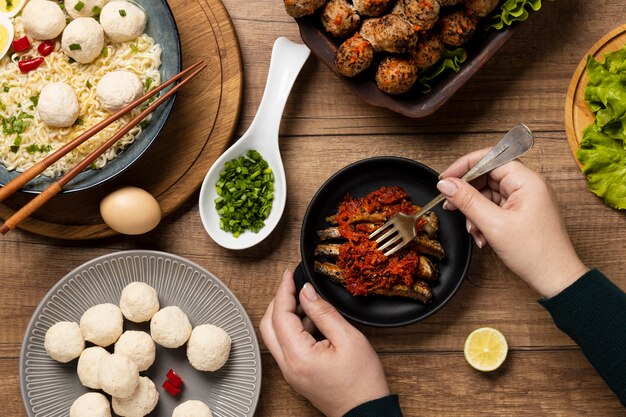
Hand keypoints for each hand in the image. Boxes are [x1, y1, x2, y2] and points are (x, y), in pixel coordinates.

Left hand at [260, 270, 389, 416]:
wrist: (366, 412)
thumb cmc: (362, 382)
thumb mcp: (348, 339)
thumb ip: (324, 312)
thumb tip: (307, 292)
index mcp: (298, 356)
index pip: (280, 315)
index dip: (284, 290)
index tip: (289, 275)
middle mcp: (287, 365)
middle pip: (268, 324)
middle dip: (279, 301)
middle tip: (293, 285)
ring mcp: (290, 371)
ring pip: (275, 335)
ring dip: (286, 315)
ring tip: (310, 303)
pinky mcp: (296, 373)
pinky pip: (286, 345)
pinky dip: (294, 329)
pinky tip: (314, 322)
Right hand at [437, 149, 588, 297]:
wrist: (555, 279)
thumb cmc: (535, 253)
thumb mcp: (493, 225)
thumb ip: (467, 200)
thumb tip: (446, 184)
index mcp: (527, 181)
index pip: (490, 158)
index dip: (465, 166)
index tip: (445, 178)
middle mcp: (528, 186)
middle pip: (488, 176)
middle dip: (468, 193)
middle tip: (450, 205)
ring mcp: (525, 199)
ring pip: (489, 194)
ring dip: (475, 211)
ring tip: (472, 229)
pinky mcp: (521, 212)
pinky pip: (495, 207)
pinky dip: (483, 219)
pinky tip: (482, 235)